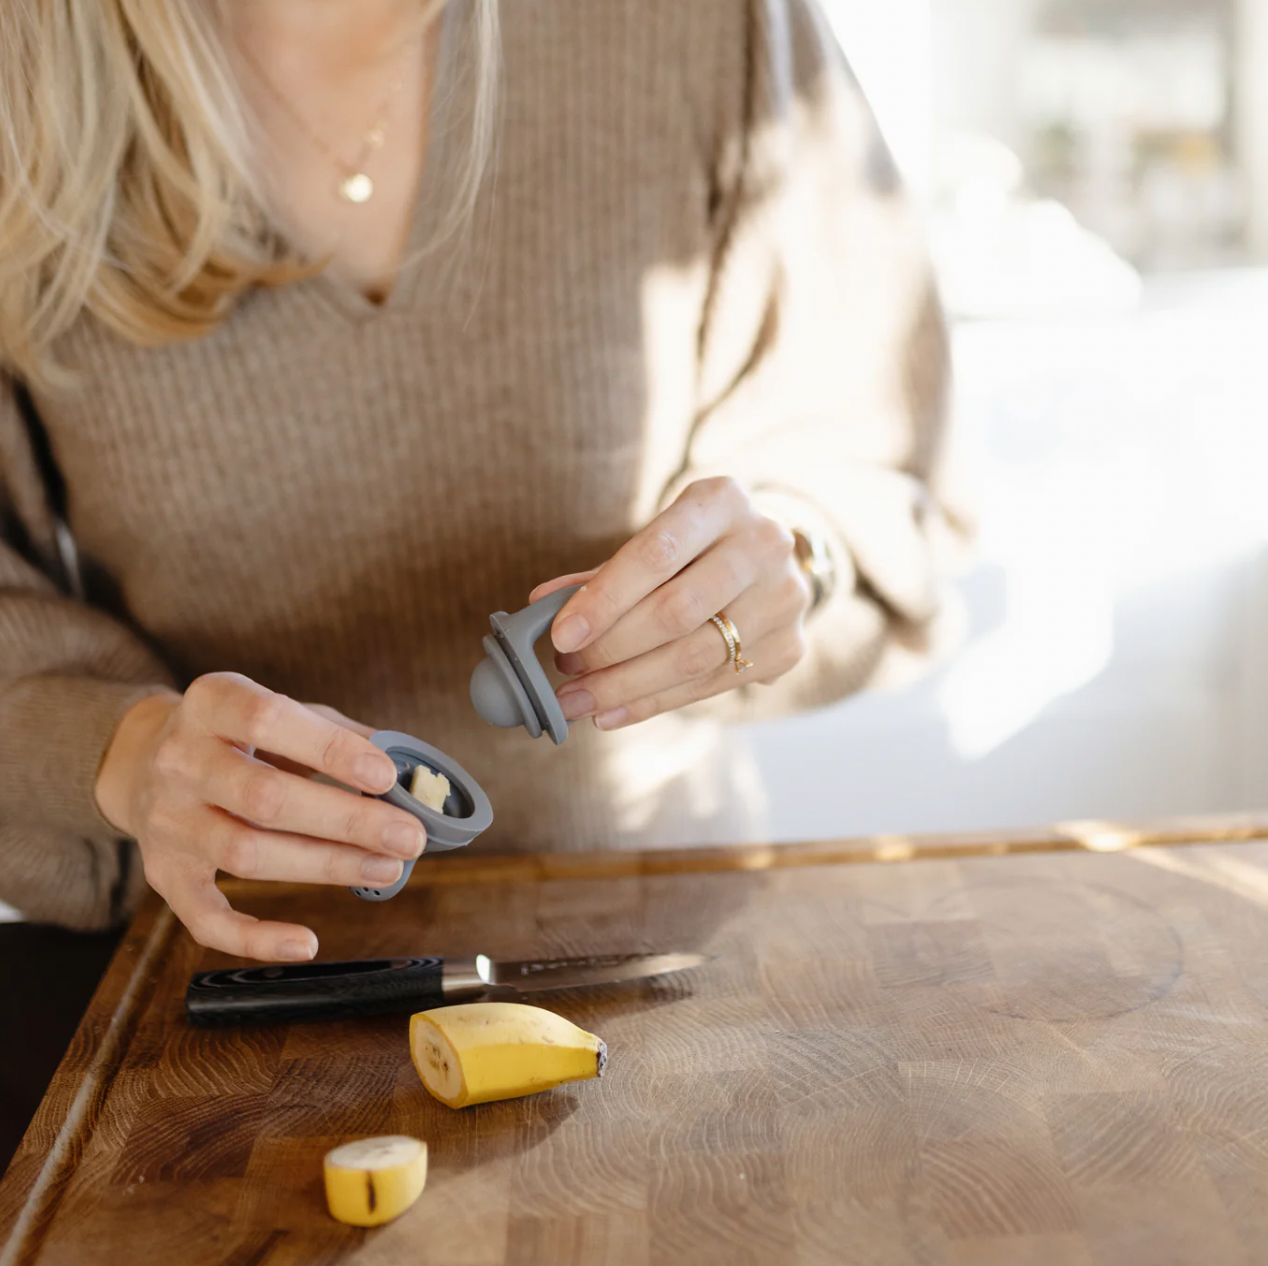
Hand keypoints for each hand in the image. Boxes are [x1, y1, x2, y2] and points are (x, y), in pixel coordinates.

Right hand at [95, 673, 424, 961]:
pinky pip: (205, 918)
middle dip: (346, 820)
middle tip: (409, 837)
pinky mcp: (163, 874)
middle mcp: (179, 760)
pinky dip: (255, 938)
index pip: (268, 720)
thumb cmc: (239, 736)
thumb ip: (341, 736)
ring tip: (386, 869)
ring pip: (246, 854)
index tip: (387, 774)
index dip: (330, 750)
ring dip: (325, 866)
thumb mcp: (283, 713)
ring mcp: (167, 820)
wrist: (143, 760)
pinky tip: (306, 943)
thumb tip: (410, 772)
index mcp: (212, 702)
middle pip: (263, 798)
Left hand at [530, 478, 810, 729]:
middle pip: (677, 611)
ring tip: (579, 701)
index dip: (605, 599)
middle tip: (566, 674)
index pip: (656, 554)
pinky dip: (654, 703)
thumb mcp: (657, 538)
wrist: (771, 559)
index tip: (561, 636)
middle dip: (611, 650)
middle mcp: (763, 544)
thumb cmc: (696, 546)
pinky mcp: (790, 647)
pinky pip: (711, 685)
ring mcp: (784, 599)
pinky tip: (613, 712)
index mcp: (722, 501)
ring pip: (694, 657)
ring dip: (626, 686)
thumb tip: (542, 605)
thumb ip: (604, 573)